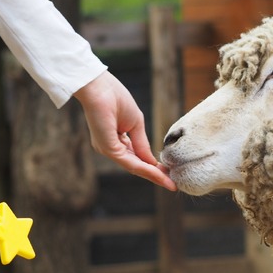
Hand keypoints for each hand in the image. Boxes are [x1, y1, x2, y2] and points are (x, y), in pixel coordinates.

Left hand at [75, 71, 176, 190]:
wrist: (100, 87)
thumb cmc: (115, 98)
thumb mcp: (135, 124)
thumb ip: (142, 143)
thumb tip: (152, 161)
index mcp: (116, 142)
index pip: (136, 158)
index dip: (152, 167)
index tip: (169, 174)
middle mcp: (110, 149)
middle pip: (136, 166)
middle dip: (155, 175)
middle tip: (172, 185)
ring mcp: (108, 150)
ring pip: (134, 167)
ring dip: (153, 175)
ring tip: (169, 182)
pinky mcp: (108, 149)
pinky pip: (130, 162)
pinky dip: (145, 168)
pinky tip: (157, 172)